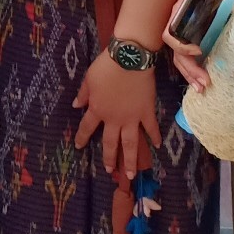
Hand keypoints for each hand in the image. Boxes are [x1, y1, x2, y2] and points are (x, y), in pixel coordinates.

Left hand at [73, 50, 156, 181]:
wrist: (130, 59)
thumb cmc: (106, 67)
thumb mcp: (89, 79)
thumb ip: (83, 94)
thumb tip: (75, 105)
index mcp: (98, 110)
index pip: (87, 127)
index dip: (82, 137)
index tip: (78, 146)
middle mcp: (114, 119)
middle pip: (111, 143)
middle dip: (109, 158)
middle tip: (110, 170)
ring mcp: (132, 118)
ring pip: (131, 144)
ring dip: (131, 160)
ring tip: (132, 174)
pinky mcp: (147, 112)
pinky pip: (151, 128)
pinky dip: (155, 136)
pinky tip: (158, 146)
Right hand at [163, 0, 228, 93]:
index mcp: (178, 13)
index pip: (170, 35)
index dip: (181, 46)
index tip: (198, 50)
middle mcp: (176, 26)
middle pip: (176, 54)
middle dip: (189, 70)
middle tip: (204, 82)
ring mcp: (182, 34)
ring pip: (180, 60)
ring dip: (190, 75)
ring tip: (202, 89)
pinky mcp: (190, 39)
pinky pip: (187, 59)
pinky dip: (193, 71)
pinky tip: (202, 82)